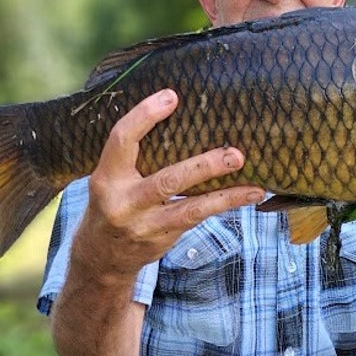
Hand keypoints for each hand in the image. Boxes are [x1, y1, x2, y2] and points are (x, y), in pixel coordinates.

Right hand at [78, 88, 264, 277]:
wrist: (102, 258)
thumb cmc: (112, 203)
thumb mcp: (110, 178)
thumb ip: (135, 155)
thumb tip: (179, 114)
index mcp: (106, 178)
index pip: (122, 140)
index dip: (144, 116)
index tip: (171, 97)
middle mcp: (124, 203)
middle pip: (167, 181)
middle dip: (203, 167)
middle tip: (234, 153)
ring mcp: (145, 225)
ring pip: (190, 208)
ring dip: (225, 194)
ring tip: (253, 182)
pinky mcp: (164, 239)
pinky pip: (198, 218)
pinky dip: (226, 204)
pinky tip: (250, 194)